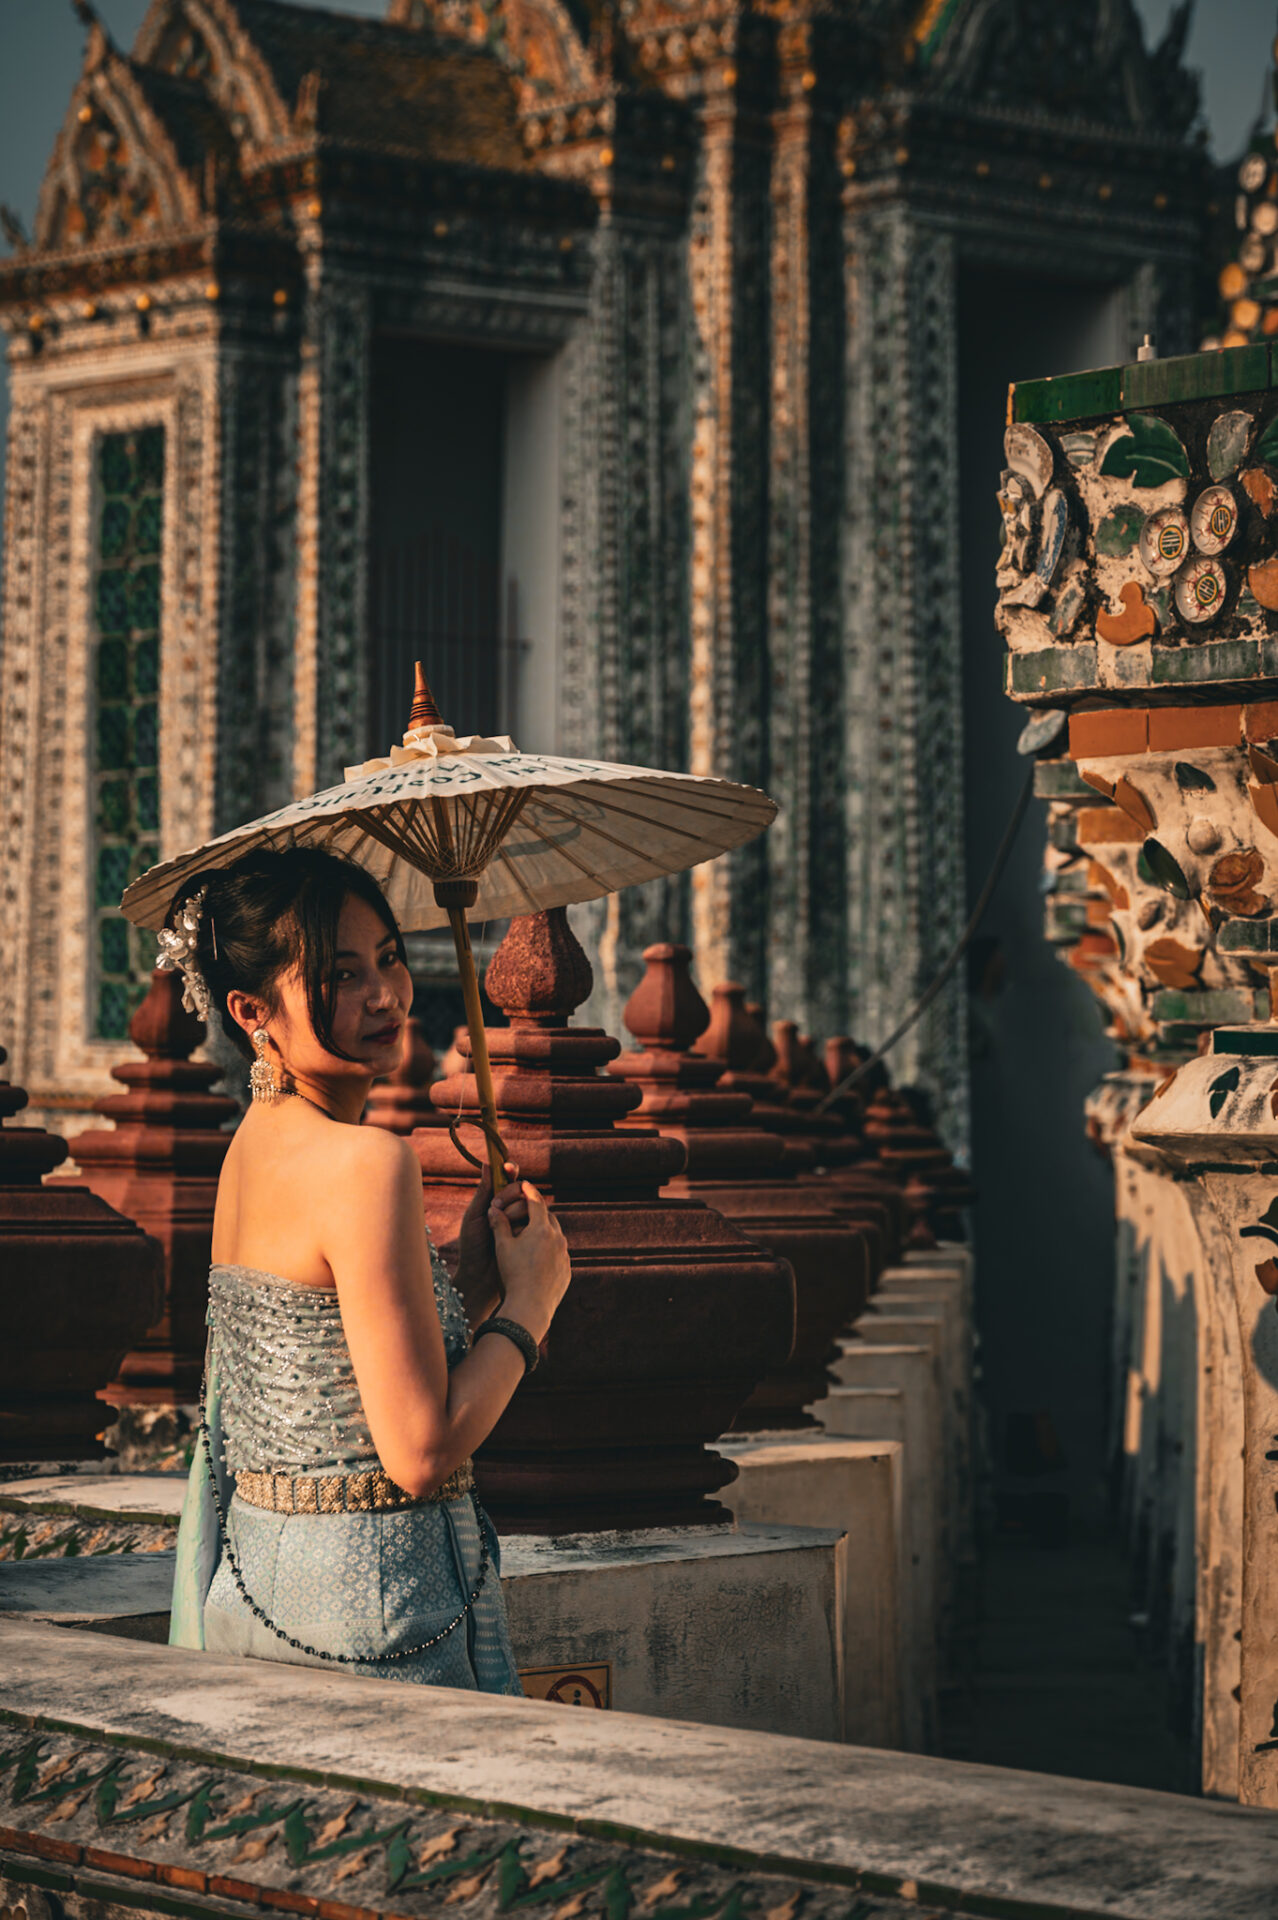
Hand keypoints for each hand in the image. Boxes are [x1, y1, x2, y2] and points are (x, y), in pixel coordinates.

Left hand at [455, 1162, 527, 1308]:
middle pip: (522, 1190)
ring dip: (516, 1211)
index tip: (509, 1167)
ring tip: (502, 1226)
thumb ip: (484, 1192)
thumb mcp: (475, 1217)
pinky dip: (529, 1224)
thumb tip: (487, 1164)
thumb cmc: (472, 1247)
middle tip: (496, 1206)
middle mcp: (511, 1210)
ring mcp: (523, 1224)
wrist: (480, 1278)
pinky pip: (538, 1223)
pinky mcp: (532, 1237)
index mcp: (495, 1202)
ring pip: (531, 1205)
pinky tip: (519, 1231)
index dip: (510, 1171)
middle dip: (511, 1194)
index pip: (507, 1180)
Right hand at [489, 1179, 570, 1344]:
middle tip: (527, 1210)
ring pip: (556, 1236)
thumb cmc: (513, 1274)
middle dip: (537, 1213)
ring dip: (545, 1233)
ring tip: (532, 1236)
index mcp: (541, 1229)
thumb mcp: (502, 1247)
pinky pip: (559, 1254)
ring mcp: (564, 1255)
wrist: (530, 1306)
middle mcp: (557, 1239)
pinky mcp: (567, 1270)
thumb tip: (493, 1209)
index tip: (525, 1184)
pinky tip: (539, 1259)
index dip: (529, 1191)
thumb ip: (499, 1225)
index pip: (536, 1202)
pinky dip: (549, 1251)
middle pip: (548, 1218)